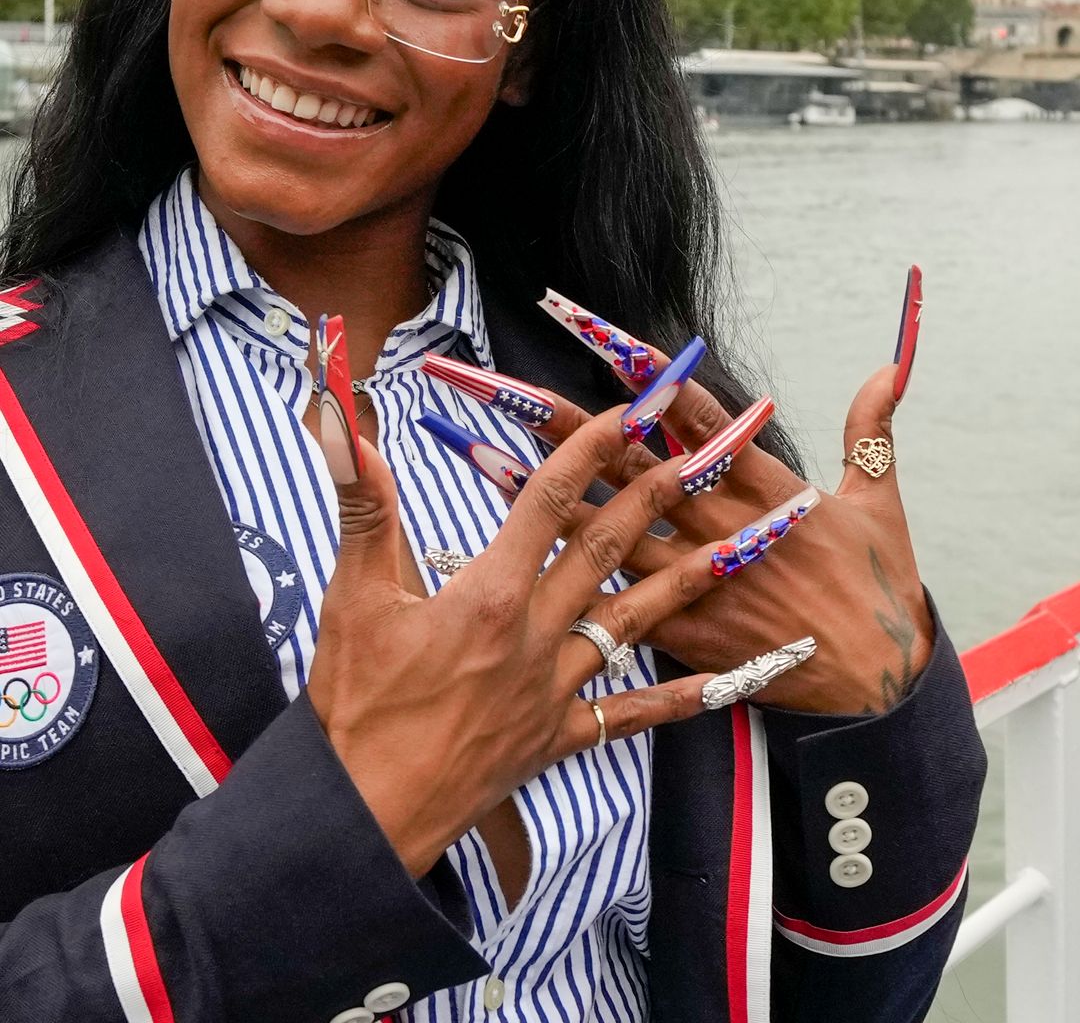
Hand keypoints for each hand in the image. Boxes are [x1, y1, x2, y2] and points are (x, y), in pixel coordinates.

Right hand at [306, 407, 805, 878]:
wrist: (365, 816)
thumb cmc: (354, 708)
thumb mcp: (352, 598)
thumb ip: (364, 508)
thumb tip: (350, 429)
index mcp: (489, 595)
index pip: (547, 502)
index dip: (587, 448)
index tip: (625, 411)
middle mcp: (535, 635)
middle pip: (605, 549)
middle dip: (655, 493)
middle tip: (701, 452)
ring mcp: (555, 690)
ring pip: (636, 622)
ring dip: (689, 578)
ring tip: (741, 547)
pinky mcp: (559, 737)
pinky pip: (632, 715)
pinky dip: (680, 698)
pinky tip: (725, 681)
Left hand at [429, 273, 930, 715]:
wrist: (879, 687)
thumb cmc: (881, 588)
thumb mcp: (881, 501)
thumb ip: (871, 429)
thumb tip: (888, 365)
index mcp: (763, 485)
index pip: (689, 414)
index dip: (641, 368)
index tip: (592, 327)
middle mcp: (716, 525)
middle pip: (624, 463)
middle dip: (560, 421)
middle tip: (497, 385)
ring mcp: (692, 579)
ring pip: (599, 530)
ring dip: (538, 493)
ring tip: (476, 454)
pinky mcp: (681, 631)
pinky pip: (607, 605)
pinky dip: (558, 586)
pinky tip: (508, 570)